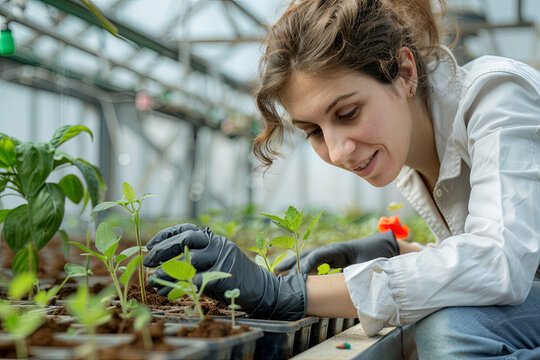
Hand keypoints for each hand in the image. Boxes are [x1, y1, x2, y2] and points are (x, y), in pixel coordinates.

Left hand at [143, 224, 306, 319]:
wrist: (262, 290)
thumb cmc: (231, 279)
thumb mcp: (212, 264)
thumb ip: (192, 261)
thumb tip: (160, 266)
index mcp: (213, 239)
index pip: (186, 229)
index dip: (166, 235)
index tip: (150, 245)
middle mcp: (218, 244)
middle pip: (186, 240)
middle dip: (163, 251)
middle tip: (147, 262)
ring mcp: (224, 258)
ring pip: (190, 261)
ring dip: (168, 272)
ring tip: (153, 282)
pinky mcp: (227, 275)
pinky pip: (199, 279)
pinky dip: (180, 286)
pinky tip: (167, 292)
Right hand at [276, 230, 398, 273]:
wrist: (386, 248)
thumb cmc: (377, 256)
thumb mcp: (367, 268)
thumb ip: (354, 278)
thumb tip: (343, 291)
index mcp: (338, 250)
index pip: (317, 256)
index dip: (305, 265)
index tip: (296, 277)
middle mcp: (331, 251)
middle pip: (307, 255)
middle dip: (292, 262)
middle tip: (277, 272)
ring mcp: (331, 255)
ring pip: (308, 259)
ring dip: (294, 265)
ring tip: (278, 273)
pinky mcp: (333, 260)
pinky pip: (315, 264)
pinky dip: (303, 269)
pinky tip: (295, 278)